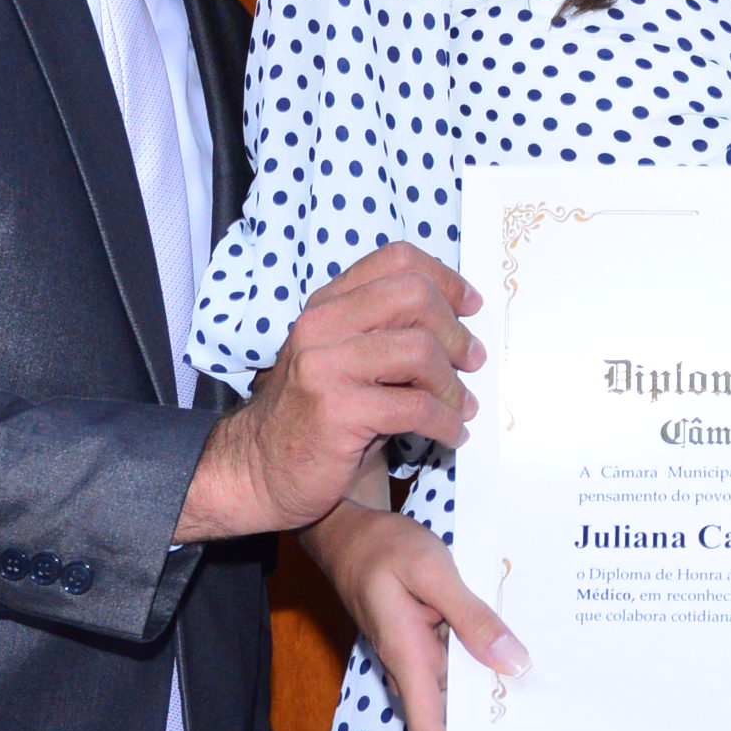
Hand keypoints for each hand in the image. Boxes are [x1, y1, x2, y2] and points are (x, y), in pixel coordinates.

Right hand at [176, 243, 482, 542]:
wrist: (258, 470)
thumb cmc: (314, 417)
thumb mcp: (342, 359)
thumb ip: (383, 332)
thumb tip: (458, 324)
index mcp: (327, 305)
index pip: (396, 260)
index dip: (445, 279)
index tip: (470, 306)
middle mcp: (322, 325)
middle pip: (414, 296)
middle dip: (455, 331)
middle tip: (472, 361)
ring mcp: (325, 366)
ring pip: (419, 350)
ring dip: (453, 384)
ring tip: (462, 406)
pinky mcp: (337, 411)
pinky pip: (415, 407)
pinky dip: (446, 422)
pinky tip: (451, 434)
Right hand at [305, 498, 527, 730]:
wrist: (348, 532)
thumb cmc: (384, 548)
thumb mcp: (433, 571)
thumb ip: (472, 616)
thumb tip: (512, 662)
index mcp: (407, 659)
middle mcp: (411, 669)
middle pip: (446, 728)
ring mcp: (417, 659)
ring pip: (454, 701)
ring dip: (485, 716)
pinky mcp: (424, 643)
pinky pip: (455, 672)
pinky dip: (482, 679)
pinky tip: (515, 673)